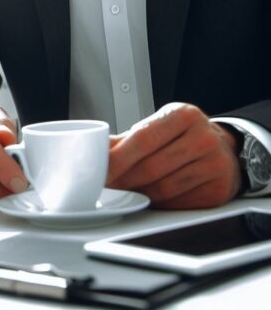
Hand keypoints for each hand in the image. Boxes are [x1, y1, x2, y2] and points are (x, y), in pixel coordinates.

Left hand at [107, 102, 241, 208]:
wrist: (224, 149)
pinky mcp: (219, 190)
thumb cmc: (183, 135)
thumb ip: (127, 138)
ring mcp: (215, 165)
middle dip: (123, 180)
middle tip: (106, 186)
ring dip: (138, 194)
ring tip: (123, 192)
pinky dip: (157, 204)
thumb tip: (95, 148)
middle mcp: (204, 137)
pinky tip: (147, 198)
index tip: (100, 170)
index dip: (118, 158)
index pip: (143, 138)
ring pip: (164, 188)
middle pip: (152, 167)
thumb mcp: (159, 125)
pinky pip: (178, 203)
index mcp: (184, 115)